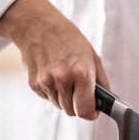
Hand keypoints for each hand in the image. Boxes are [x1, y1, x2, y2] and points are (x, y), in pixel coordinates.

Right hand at [0, 0, 108, 119]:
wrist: (37, 26)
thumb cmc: (68, 39)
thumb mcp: (92, 56)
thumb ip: (101, 82)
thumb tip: (104, 102)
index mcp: (81, 72)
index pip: (85, 111)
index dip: (90, 113)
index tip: (92, 110)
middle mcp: (62, 79)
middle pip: (72, 111)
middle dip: (78, 104)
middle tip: (79, 90)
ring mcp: (45, 82)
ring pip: (60, 106)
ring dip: (65, 98)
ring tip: (65, 78)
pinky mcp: (33, 84)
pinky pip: (48, 98)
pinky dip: (53, 92)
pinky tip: (53, 74)